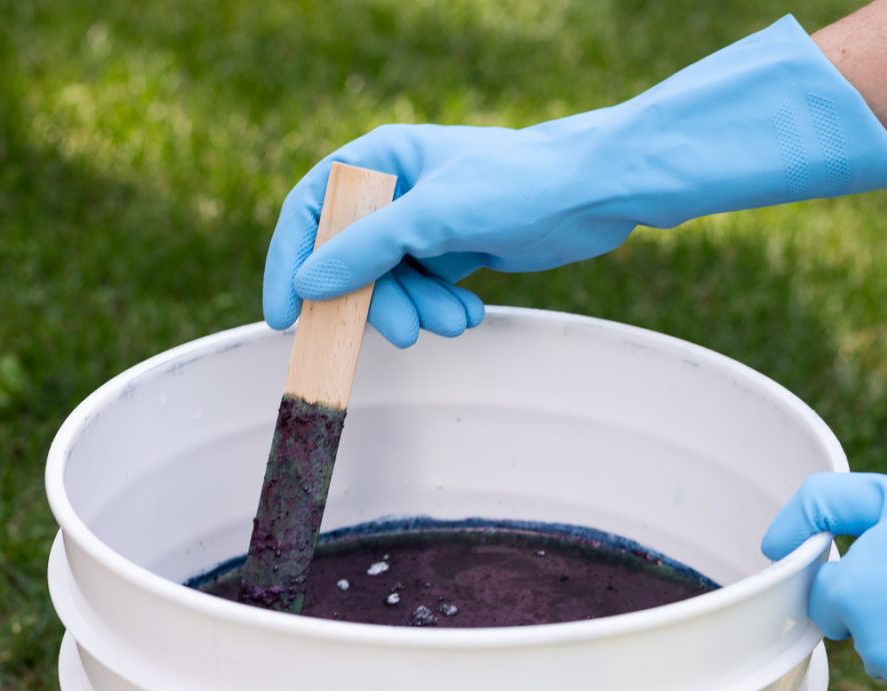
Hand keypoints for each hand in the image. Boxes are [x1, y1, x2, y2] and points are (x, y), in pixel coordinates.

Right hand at [264, 15, 886, 346]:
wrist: (599, 191)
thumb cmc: (521, 184)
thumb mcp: (435, 217)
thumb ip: (366, 249)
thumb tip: (306, 286)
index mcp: (380, 160)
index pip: (310, 212)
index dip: (292, 264)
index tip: (288, 318)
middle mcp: (396, 189)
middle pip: (349, 258)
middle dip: (374, 302)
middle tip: (402, 334)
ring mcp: (424, 222)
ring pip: (388, 282)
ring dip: (413, 310)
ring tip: (454, 323)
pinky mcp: (453, 251)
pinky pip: (421, 290)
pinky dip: (437, 309)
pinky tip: (468, 314)